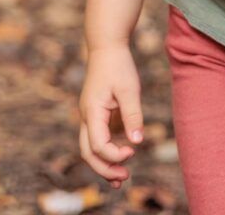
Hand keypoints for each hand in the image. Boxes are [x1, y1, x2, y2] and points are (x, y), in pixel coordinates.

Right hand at [78, 44, 143, 189]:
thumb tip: (137, 142)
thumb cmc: (118, 65)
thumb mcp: (129, 89)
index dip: (114, 155)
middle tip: (124, 179)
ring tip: (121, 179)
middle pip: (88, 153)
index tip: (132, 153)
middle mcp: (86, 117)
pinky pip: (97, 138)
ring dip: (104, 164)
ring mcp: (89, 115)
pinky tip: (121, 156)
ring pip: (90, 148)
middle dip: (104, 169)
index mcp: (92, 112)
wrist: (106, 46)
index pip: (97, 145)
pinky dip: (106, 151)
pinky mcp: (96, 113)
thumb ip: (132, 115)